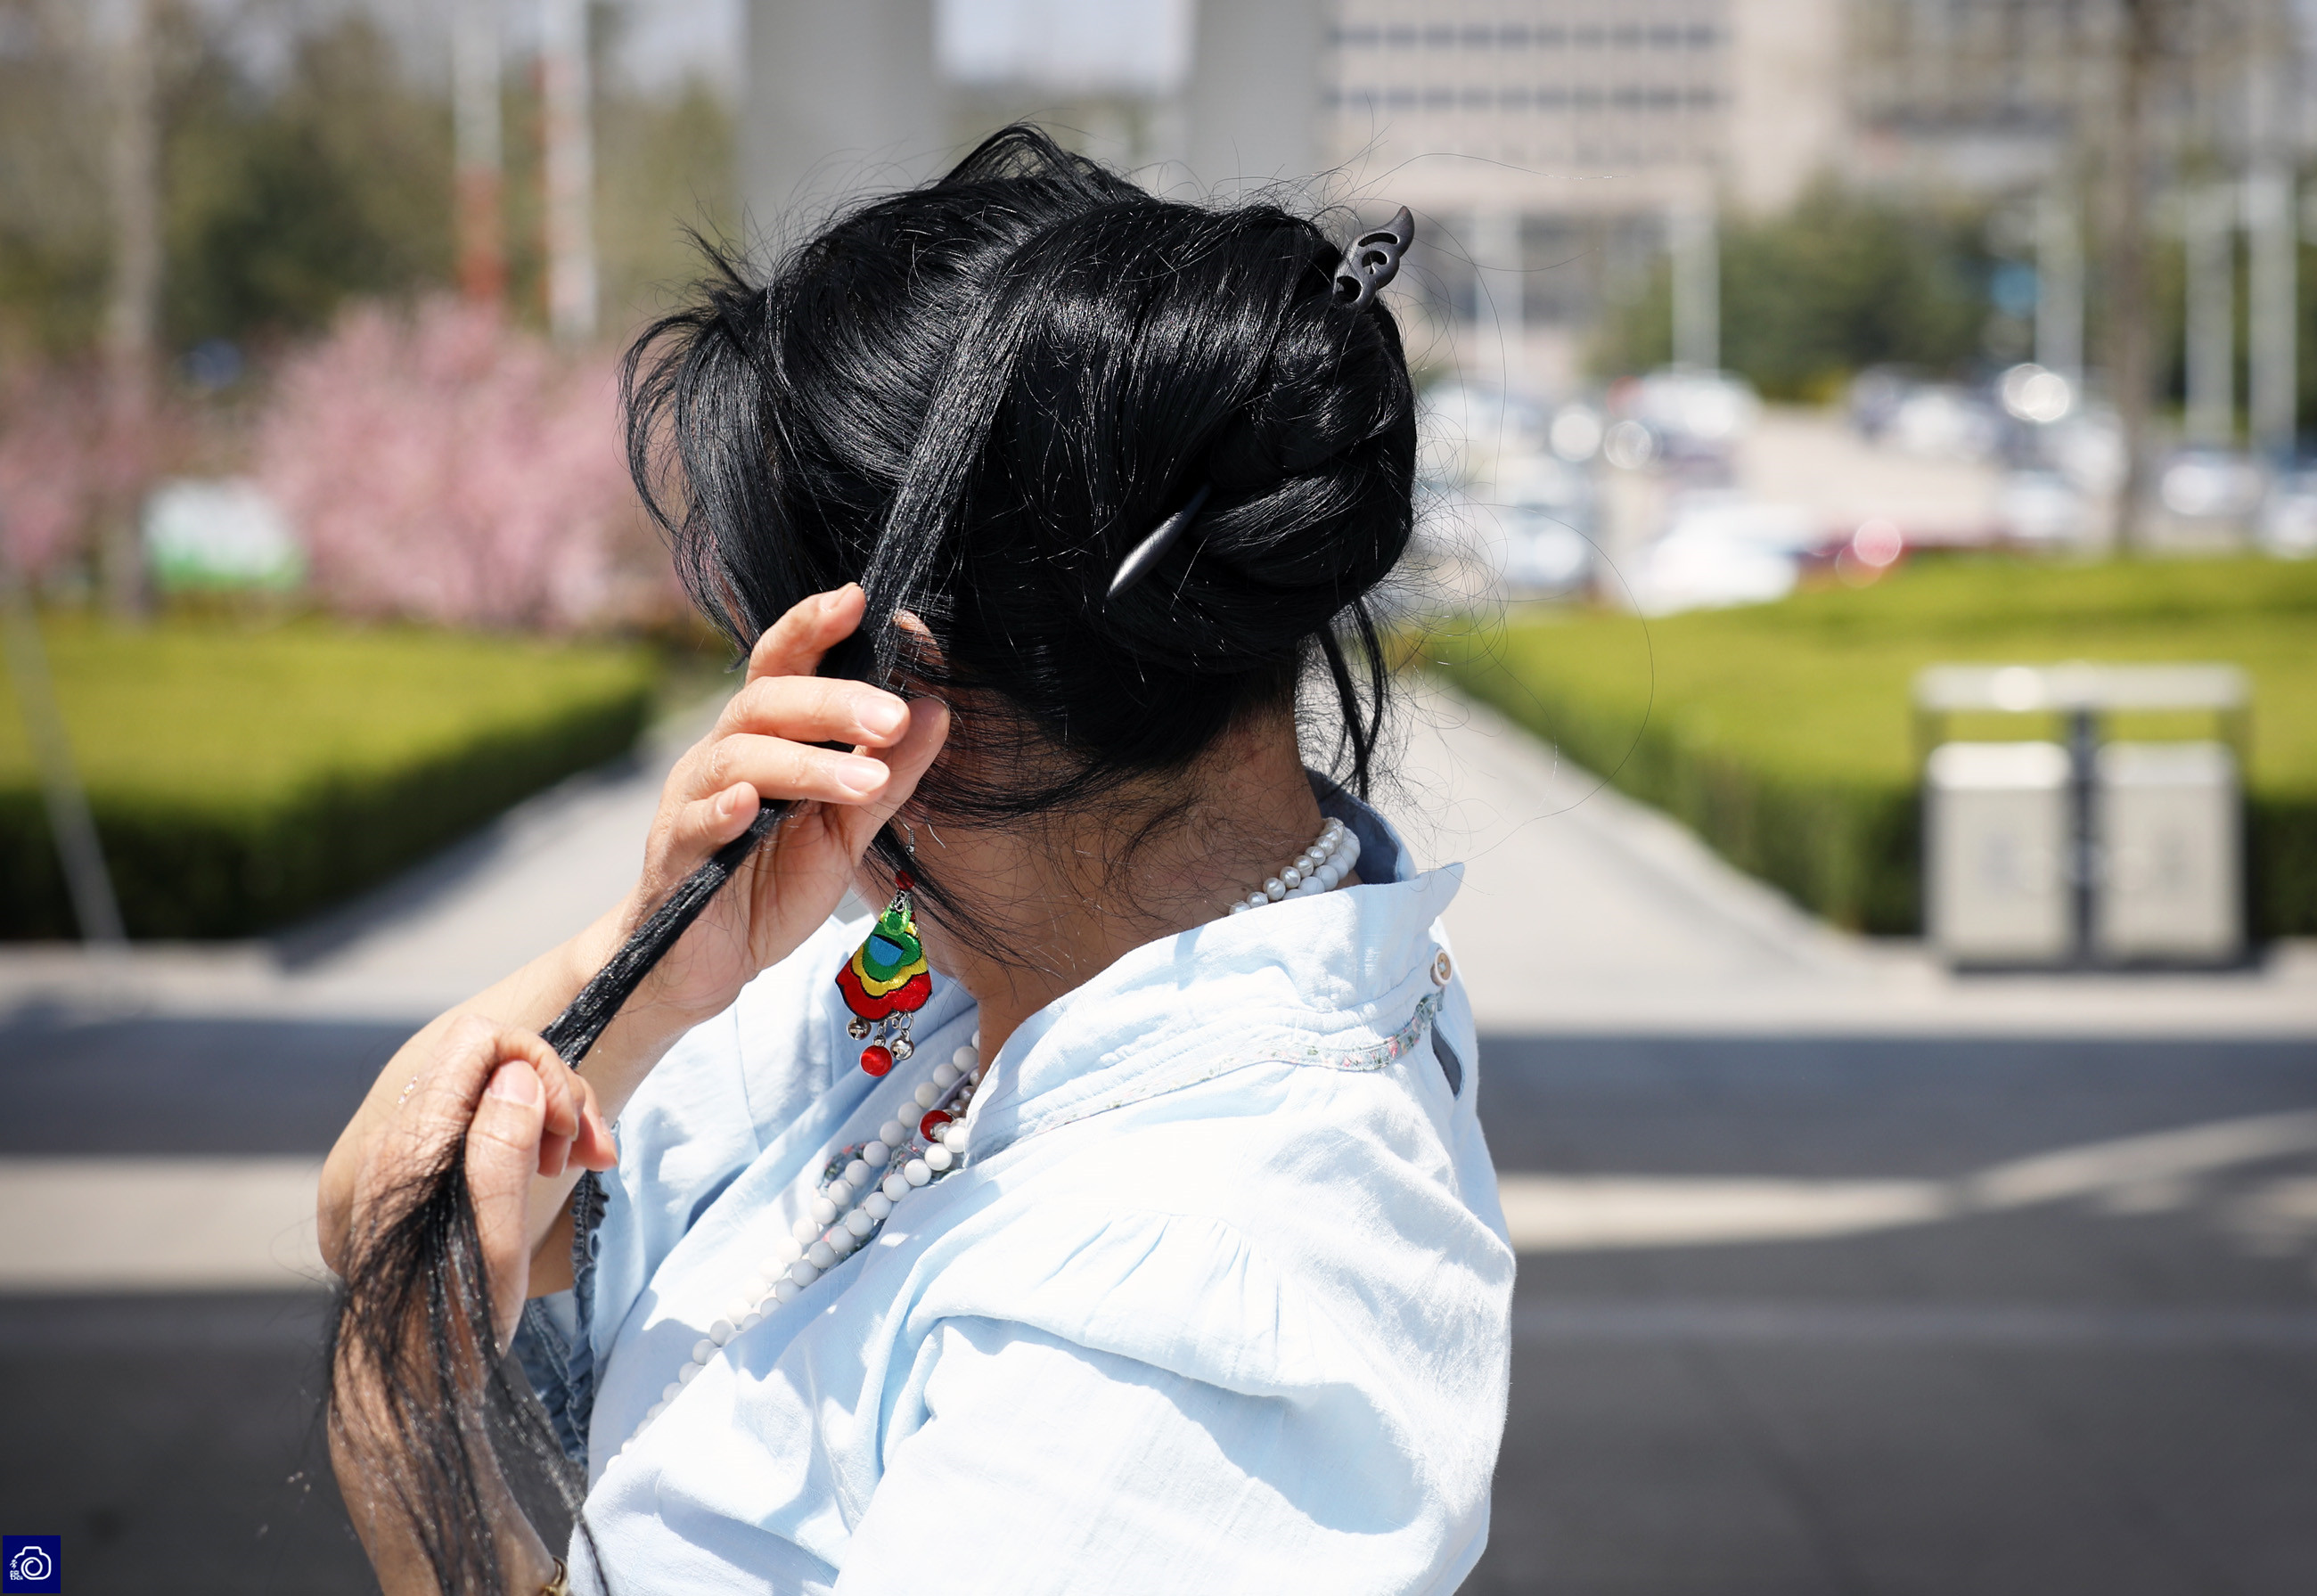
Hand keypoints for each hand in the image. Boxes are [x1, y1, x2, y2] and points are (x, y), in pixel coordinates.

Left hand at [338, 1016, 615, 1349]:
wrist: (407, 1386)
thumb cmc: (454, 1323)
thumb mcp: (493, 1237)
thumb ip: (499, 1147)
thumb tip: (518, 1073)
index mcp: (417, 1143)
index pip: (479, 1041)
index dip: (538, 1063)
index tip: (568, 1126)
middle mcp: (404, 1138)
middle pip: (492, 1062)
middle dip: (554, 1092)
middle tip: (589, 1154)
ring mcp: (412, 1157)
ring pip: (493, 1092)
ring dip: (548, 1115)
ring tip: (579, 1165)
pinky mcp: (426, 1177)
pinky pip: (482, 1126)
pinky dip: (527, 1137)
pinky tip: (553, 1172)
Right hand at [612, 584, 948, 1032]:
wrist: (704, 962)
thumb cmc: (771, 882)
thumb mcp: (845, 828)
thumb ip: (889, 774)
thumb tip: (937, 710)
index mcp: (765, 737)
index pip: (785, 665)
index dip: (813, 627)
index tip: (859, 599)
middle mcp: (723, 754)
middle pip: (767, 701)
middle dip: (832, 702)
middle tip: (892, 715)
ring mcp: (693, 801)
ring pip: (739, 757)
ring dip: (805, 763)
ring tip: (866, 781)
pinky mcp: (675, 856)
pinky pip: (693, 823)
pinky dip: (719, 809)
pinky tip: (747, 804)